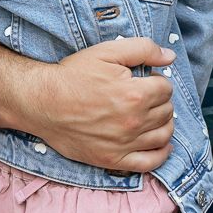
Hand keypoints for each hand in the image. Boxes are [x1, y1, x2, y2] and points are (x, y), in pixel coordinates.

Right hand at [22, 38, 176, 172]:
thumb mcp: (107, 51)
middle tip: (144, 96)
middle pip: (166, 111)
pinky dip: (161, 154)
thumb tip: (170, 57)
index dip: (157, 81)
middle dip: (160, 101)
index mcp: (135, 94)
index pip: (166, 89)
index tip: (144, 80)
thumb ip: (143, 49)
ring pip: (163, 135)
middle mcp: (133, 122)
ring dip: (163, 123)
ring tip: (151, 115)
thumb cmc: (73, 75)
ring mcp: (124, 144)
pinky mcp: (113, 160)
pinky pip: (150, 163)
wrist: (42, 102)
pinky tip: (161, 144)